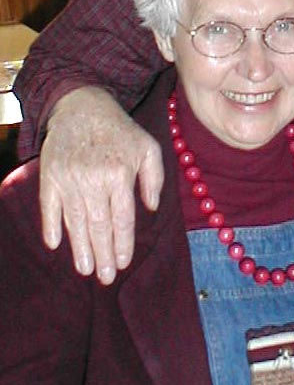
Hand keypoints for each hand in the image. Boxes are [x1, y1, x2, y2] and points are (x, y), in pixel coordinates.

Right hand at [39, 86, 163, 284]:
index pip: (122, 218)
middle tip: (105, 277)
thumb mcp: (148, 147)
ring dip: (80, 248)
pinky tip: (55, 245)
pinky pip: (49, 206)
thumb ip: (154, 178)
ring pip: (75, 221)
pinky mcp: (50, 175)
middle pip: (99, 226)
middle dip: (103, 254)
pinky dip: (51, 226)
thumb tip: (152, 208)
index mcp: (119, 174)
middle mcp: (93, 179)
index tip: (124, 263)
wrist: (83, 107)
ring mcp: (69, 178)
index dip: (123, 243)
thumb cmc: (120, 130)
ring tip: (86, 269)